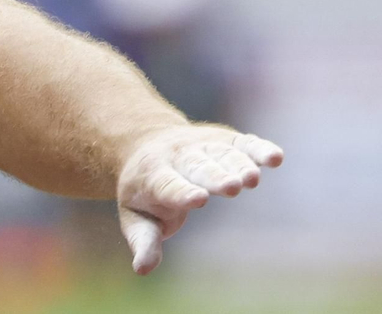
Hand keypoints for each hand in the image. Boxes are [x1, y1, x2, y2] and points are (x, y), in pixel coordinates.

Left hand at [117, 124, 283, 274]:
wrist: (144, 144)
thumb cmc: (144, 191)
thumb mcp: (135, 216)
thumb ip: (143, 239)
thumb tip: (143, 269)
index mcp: (152, 176)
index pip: (168, 185)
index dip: (182, 192)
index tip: (198, 199)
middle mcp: (178, 156)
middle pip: (198, 167)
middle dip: (214, 176)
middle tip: (231, 187)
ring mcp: (202, 146)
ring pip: (222, 155)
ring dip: (238, 165)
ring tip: (252, 179)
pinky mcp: (225, 141)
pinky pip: (244, 144)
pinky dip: (259, 149)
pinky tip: (275, 157)